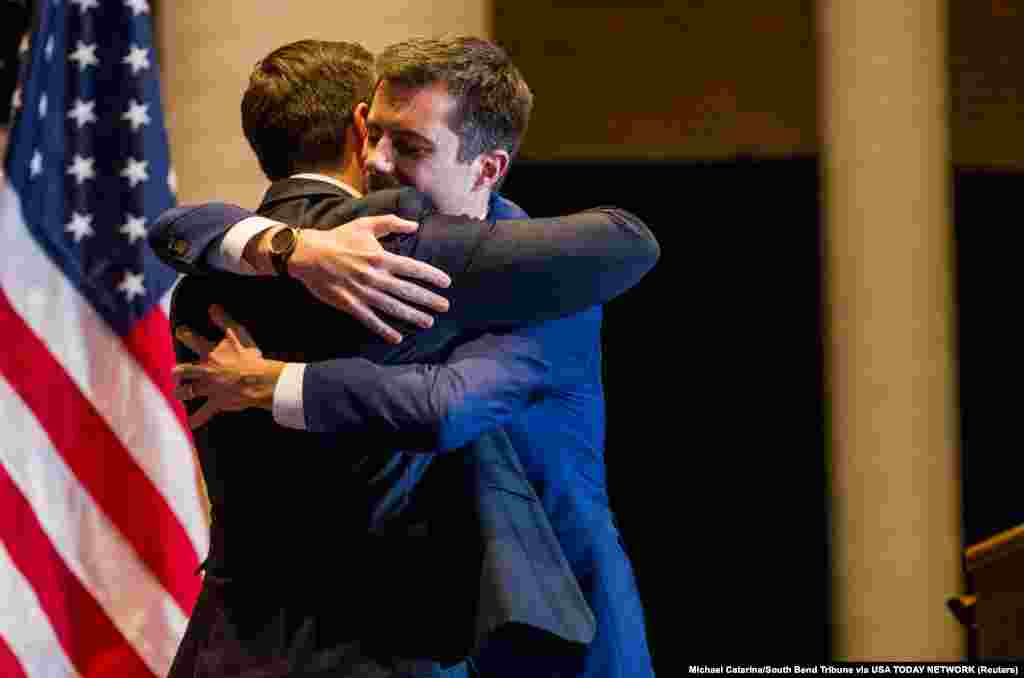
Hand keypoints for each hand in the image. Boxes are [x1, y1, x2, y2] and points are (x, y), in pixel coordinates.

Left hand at [172, 305, 285, 428]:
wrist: (259, 381)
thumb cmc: (250, 358)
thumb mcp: (239, 335)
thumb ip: (225, 321)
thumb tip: (212, 306)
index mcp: (210, 353)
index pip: (192, 340)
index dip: (184, 334)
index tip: (180, 332)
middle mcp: (205, 371)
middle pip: (183, 371)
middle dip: (178, 372)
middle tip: (176, 373)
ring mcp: (209, 388)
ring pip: (188, 392)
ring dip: (182, 393)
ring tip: (179, 393)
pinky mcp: (217, 402)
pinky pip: (205, 412)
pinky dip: (198, 419)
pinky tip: (192, 424)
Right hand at [287, 215, 452, 344]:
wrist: (308, 254)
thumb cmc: (338, 237)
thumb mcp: (365, 224)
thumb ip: (391, 222)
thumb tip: (415, 226)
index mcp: (380, 257)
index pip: (413, 268)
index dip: (431, 276)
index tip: (446, 283)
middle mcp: (374, 276)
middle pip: (408, 291)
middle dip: (428, 300)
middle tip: (445, 306)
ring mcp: (362, 292)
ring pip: (393, 307)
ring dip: (412, 316)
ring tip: (429, 322)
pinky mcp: (350, 304)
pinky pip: (370, 320)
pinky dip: (384, 330)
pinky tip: (397, 338)